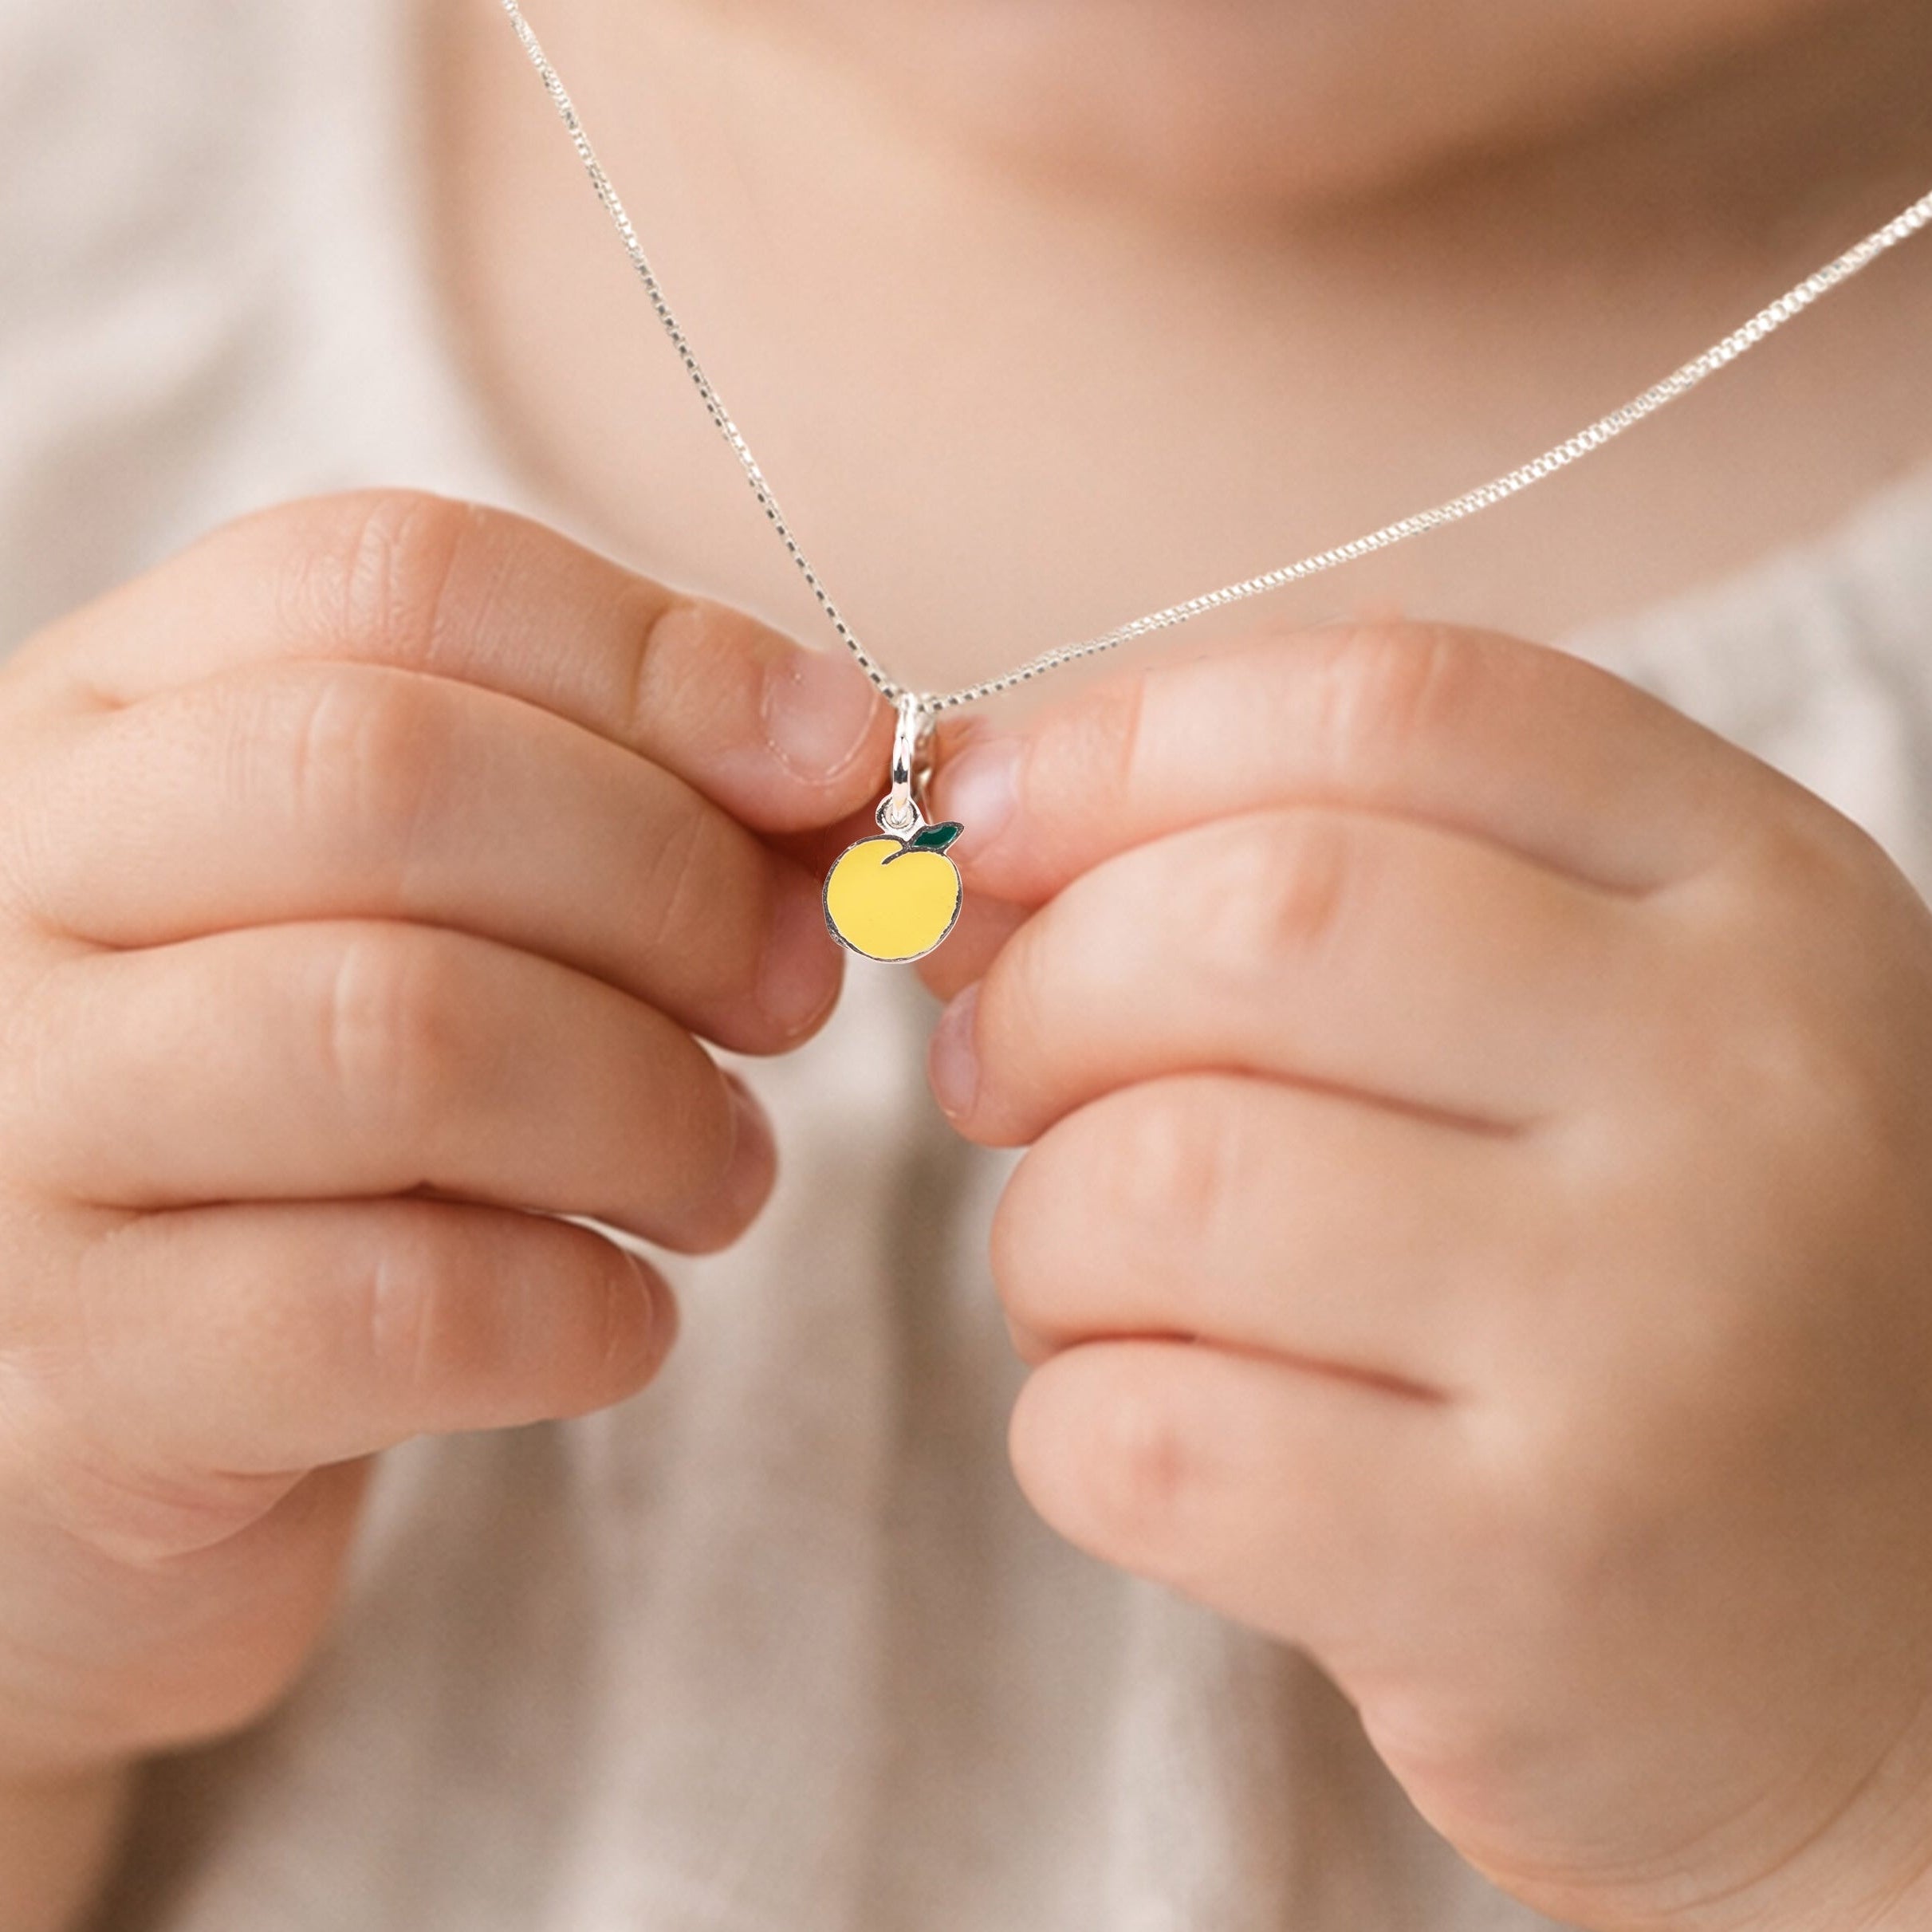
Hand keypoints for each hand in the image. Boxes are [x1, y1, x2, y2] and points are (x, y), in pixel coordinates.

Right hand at [0, 493, 886, 1793]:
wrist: (111, 1408)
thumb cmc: (312, 1122)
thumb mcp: (415, 912)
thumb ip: (602, 799)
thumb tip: (840, 756)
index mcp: (113, 718)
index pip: (391, 577)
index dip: (660, 657)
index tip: (839, 758)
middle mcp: (18, 884)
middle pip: (390, 775)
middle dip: (671, 880)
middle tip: (796, 991)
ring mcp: (22, 1130)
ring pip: (404, 1037)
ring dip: (654, 1109)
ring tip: (720, 1171)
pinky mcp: (81, 1376)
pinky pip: (399, 1309)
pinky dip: (587, 1310)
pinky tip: (622, 1313)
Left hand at [924, 623, 1931, 1930]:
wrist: (1891, 1637)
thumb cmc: (1676, 1289)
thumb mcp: (1604, 1028)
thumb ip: (1342, 890)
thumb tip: (978, 841)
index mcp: (1758, 895)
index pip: (1392, 706)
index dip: (1126, 743)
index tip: (987, 819)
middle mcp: (1740, 1084)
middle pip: (1253, 919)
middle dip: (1046, 990)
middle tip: (998, 1074)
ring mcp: (1648, 1336)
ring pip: (1164, 1184)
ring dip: (1045, 1235)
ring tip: (1095, 1282)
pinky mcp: (1529, 1576)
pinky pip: (1150, 1437)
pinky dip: (1070, 1423)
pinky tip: (1147, 1430)